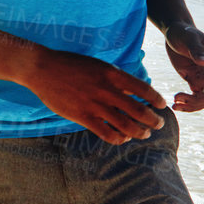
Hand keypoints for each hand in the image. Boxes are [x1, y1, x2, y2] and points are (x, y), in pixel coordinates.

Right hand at [22, 48, 169, 145]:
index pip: (144, 90)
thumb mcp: (98, 66)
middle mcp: (107, 90)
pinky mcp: (82, 116)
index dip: (157, 100)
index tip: (162, 106)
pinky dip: (119, 138)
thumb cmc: (71, 65)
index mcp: (112, 74)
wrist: (42, 68)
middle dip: (154, 121)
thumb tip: (135, 94)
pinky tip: (122, 138)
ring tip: (144, 134)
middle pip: (140, 111)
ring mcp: (94, 105)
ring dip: (140, 132)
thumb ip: (116, 80)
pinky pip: (107, 133)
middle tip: (158, 125)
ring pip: (126, 126)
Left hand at [162, 21, 203, 111]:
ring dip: (193, 106)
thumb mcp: (188, 39)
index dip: (199, 89)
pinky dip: (189, 103)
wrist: (176, 32)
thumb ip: (196, 50)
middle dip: (196, 102)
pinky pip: (197, 97)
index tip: (182, 89)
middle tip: (176, 101)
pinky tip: (175, 103)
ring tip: (175, 106)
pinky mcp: (195, 80)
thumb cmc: (183, 33)